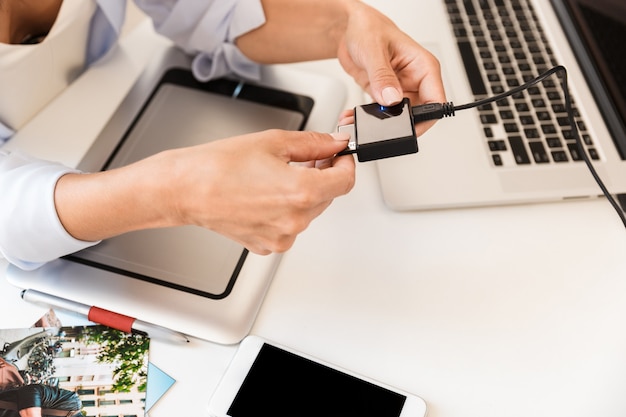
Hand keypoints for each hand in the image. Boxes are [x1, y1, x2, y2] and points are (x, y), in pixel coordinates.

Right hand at [161, 130, 354, 253]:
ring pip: (309, 212)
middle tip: (305, 159)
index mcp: (301, 193)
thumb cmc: (218, 167)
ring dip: (303, 194)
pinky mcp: (267, 245)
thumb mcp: (274, 142)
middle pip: (327, 197)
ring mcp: (281, 237)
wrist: (186, 189)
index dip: (345, 164)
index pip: (345, 181)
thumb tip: (334, 144)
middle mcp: (295, 221)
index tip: (339, 156)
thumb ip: (314, 144)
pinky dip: (285, 210)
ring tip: (277, 176)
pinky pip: (289, 226)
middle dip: (322, 177)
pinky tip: (265, 194)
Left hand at [336, 2, 445, 136]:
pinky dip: (369, 117)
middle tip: (382, 124)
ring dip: (381, 122)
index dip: (425, 118)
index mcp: (423, 66)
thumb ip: (383, 77)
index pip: (436, 100)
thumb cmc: (369, 28)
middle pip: (418, 114)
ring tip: (363, 120)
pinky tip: (356, 115)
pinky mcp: (385, 95)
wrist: (351, 28)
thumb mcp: (374, 50)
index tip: (409, 126)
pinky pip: (382, 113)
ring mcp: (400, 89)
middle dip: (400, 123)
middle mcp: (415, 80)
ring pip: (398, 116)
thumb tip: (391, 99)